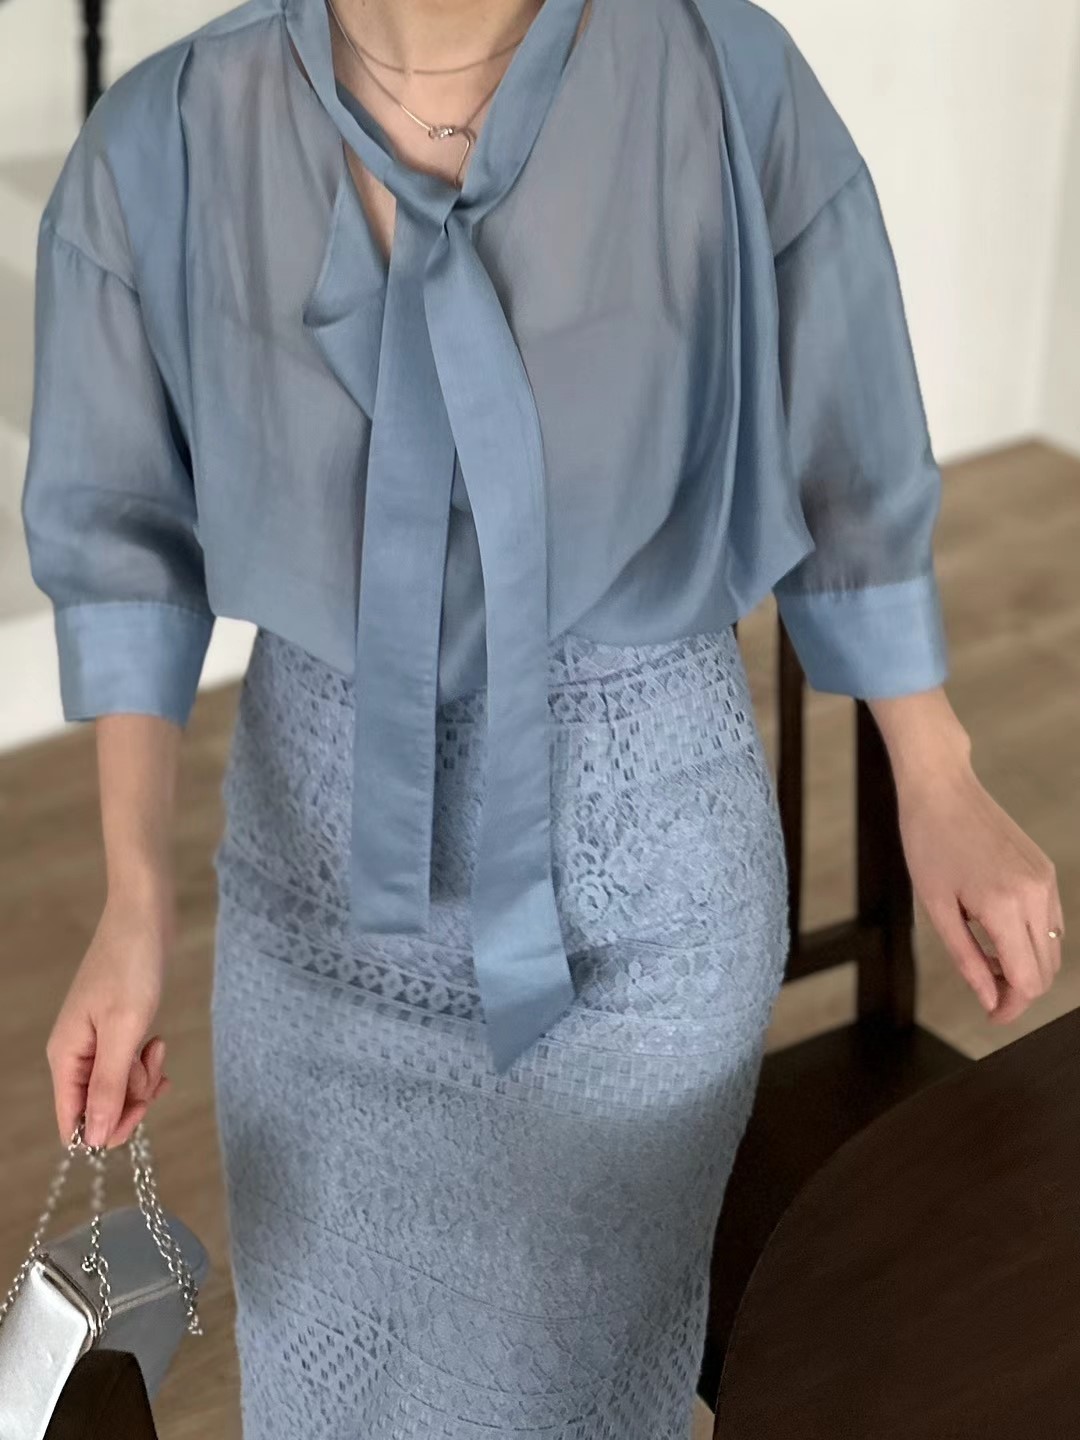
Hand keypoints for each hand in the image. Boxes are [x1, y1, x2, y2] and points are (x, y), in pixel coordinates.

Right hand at [46, 891, 173, 1148]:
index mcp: (65, 1057)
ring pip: (120, 1087)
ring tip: (156, 1043)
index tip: (141, 1111)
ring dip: (144, 1075)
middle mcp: (75, 1054)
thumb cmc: (132, 967)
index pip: (73, 1123)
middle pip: (100, 1108)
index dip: (106, 1128)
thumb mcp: (123, 1030)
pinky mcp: (118, 1030)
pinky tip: (158, 1041)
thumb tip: (92, 1140)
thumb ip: (107, 1085)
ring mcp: (97, 1042)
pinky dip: (147, 1061)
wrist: (144, 917)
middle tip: (153, 1067)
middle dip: (133, 1097)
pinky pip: (130, 1065)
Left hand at [896, 759, 1064, 1022]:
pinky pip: (1051, 922)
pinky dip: (1032, 940)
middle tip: (985, 992)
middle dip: (1019, 991)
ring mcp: (1045, 880)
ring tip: (987, 961)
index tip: (991, 1016)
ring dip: (1027, 966)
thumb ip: (966, 959)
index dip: (1011, 1007)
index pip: (1028, 980)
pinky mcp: (1045, 871)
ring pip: (1054, 948)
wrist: (942, 789)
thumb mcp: (936, 908)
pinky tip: (998, 934)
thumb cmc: (929, 843)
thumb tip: (988, 998)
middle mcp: (1035, 894)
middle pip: (1046, 970)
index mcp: (1004, 905)